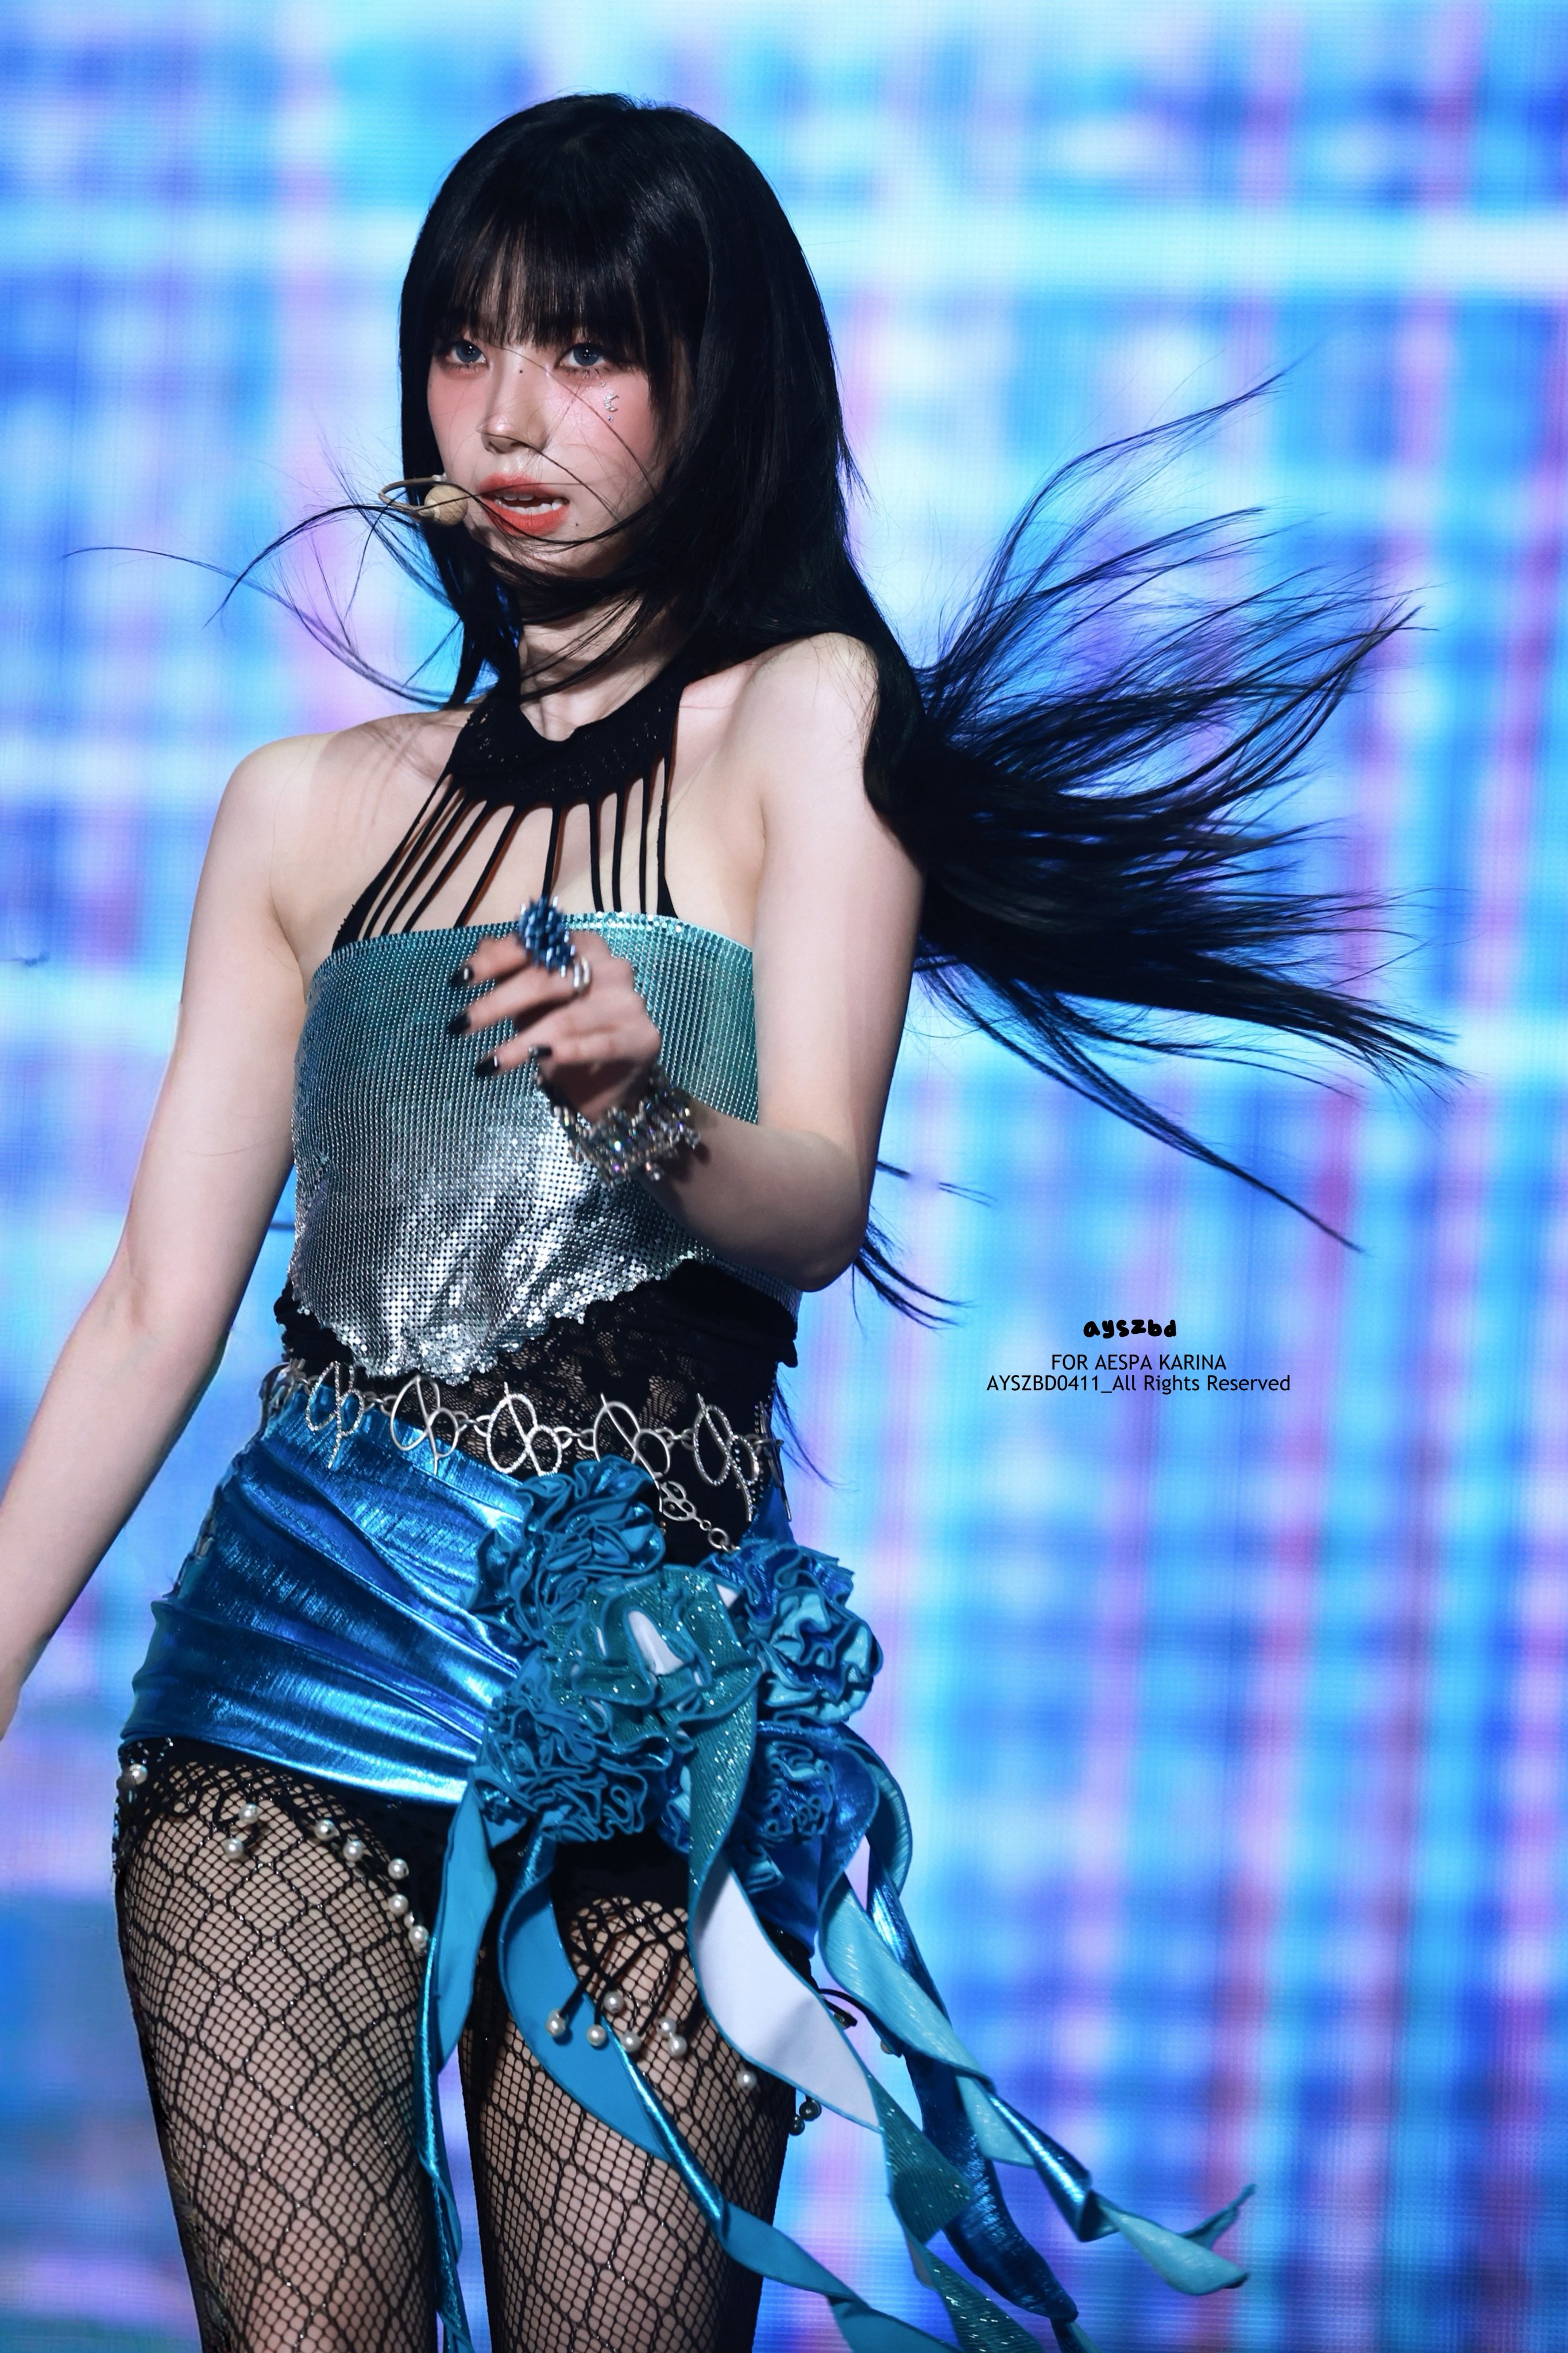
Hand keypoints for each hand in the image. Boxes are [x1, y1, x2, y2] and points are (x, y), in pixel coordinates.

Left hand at [448, 928, 661, 1123]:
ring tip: (488, 1063)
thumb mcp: (530, 1001)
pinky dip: (568, 1051)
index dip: (494, 961)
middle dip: (497, 1003)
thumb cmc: (565, 1031)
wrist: (605, 1080)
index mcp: (585, 945)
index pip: (536, 945)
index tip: (457, 982)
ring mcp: (630, 1002)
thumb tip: (480, 949)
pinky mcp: (643, 1038)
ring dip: (522, 1042)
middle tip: (460, 1026)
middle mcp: (612, 966)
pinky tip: (541, 1059)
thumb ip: (509, 972)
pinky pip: (600, 1044)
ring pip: (567, 1018)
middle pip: (546, 980)